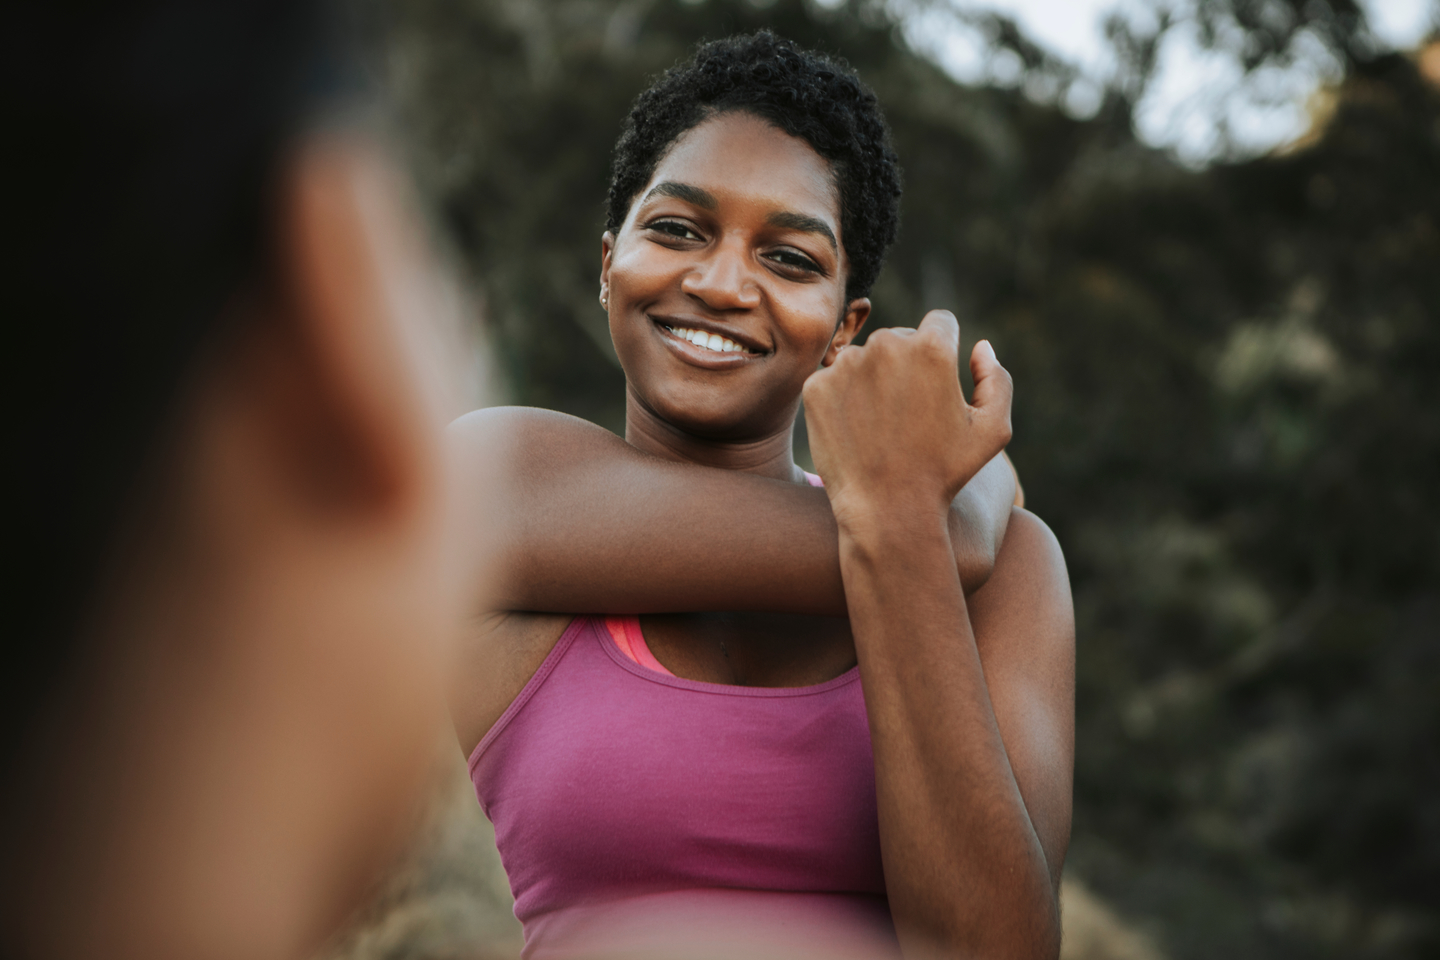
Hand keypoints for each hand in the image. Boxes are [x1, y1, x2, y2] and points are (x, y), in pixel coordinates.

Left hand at [802, 310, 1012, 532]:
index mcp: (932, 347)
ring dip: (874, 380)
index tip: (938, 382)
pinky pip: (835, 380)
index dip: (945, 350)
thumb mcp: (993, 430)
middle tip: (910, 413)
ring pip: (865, 358)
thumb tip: (979, 347)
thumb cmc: (945, 473)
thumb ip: (997, 379)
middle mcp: (886, 346)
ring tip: (883, 425)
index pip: (941, 323)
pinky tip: (857, 431)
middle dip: (908, 364)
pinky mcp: (816, 386)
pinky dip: (844, 399)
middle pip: (900, 338)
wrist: (886, 511)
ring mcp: (846, 365)